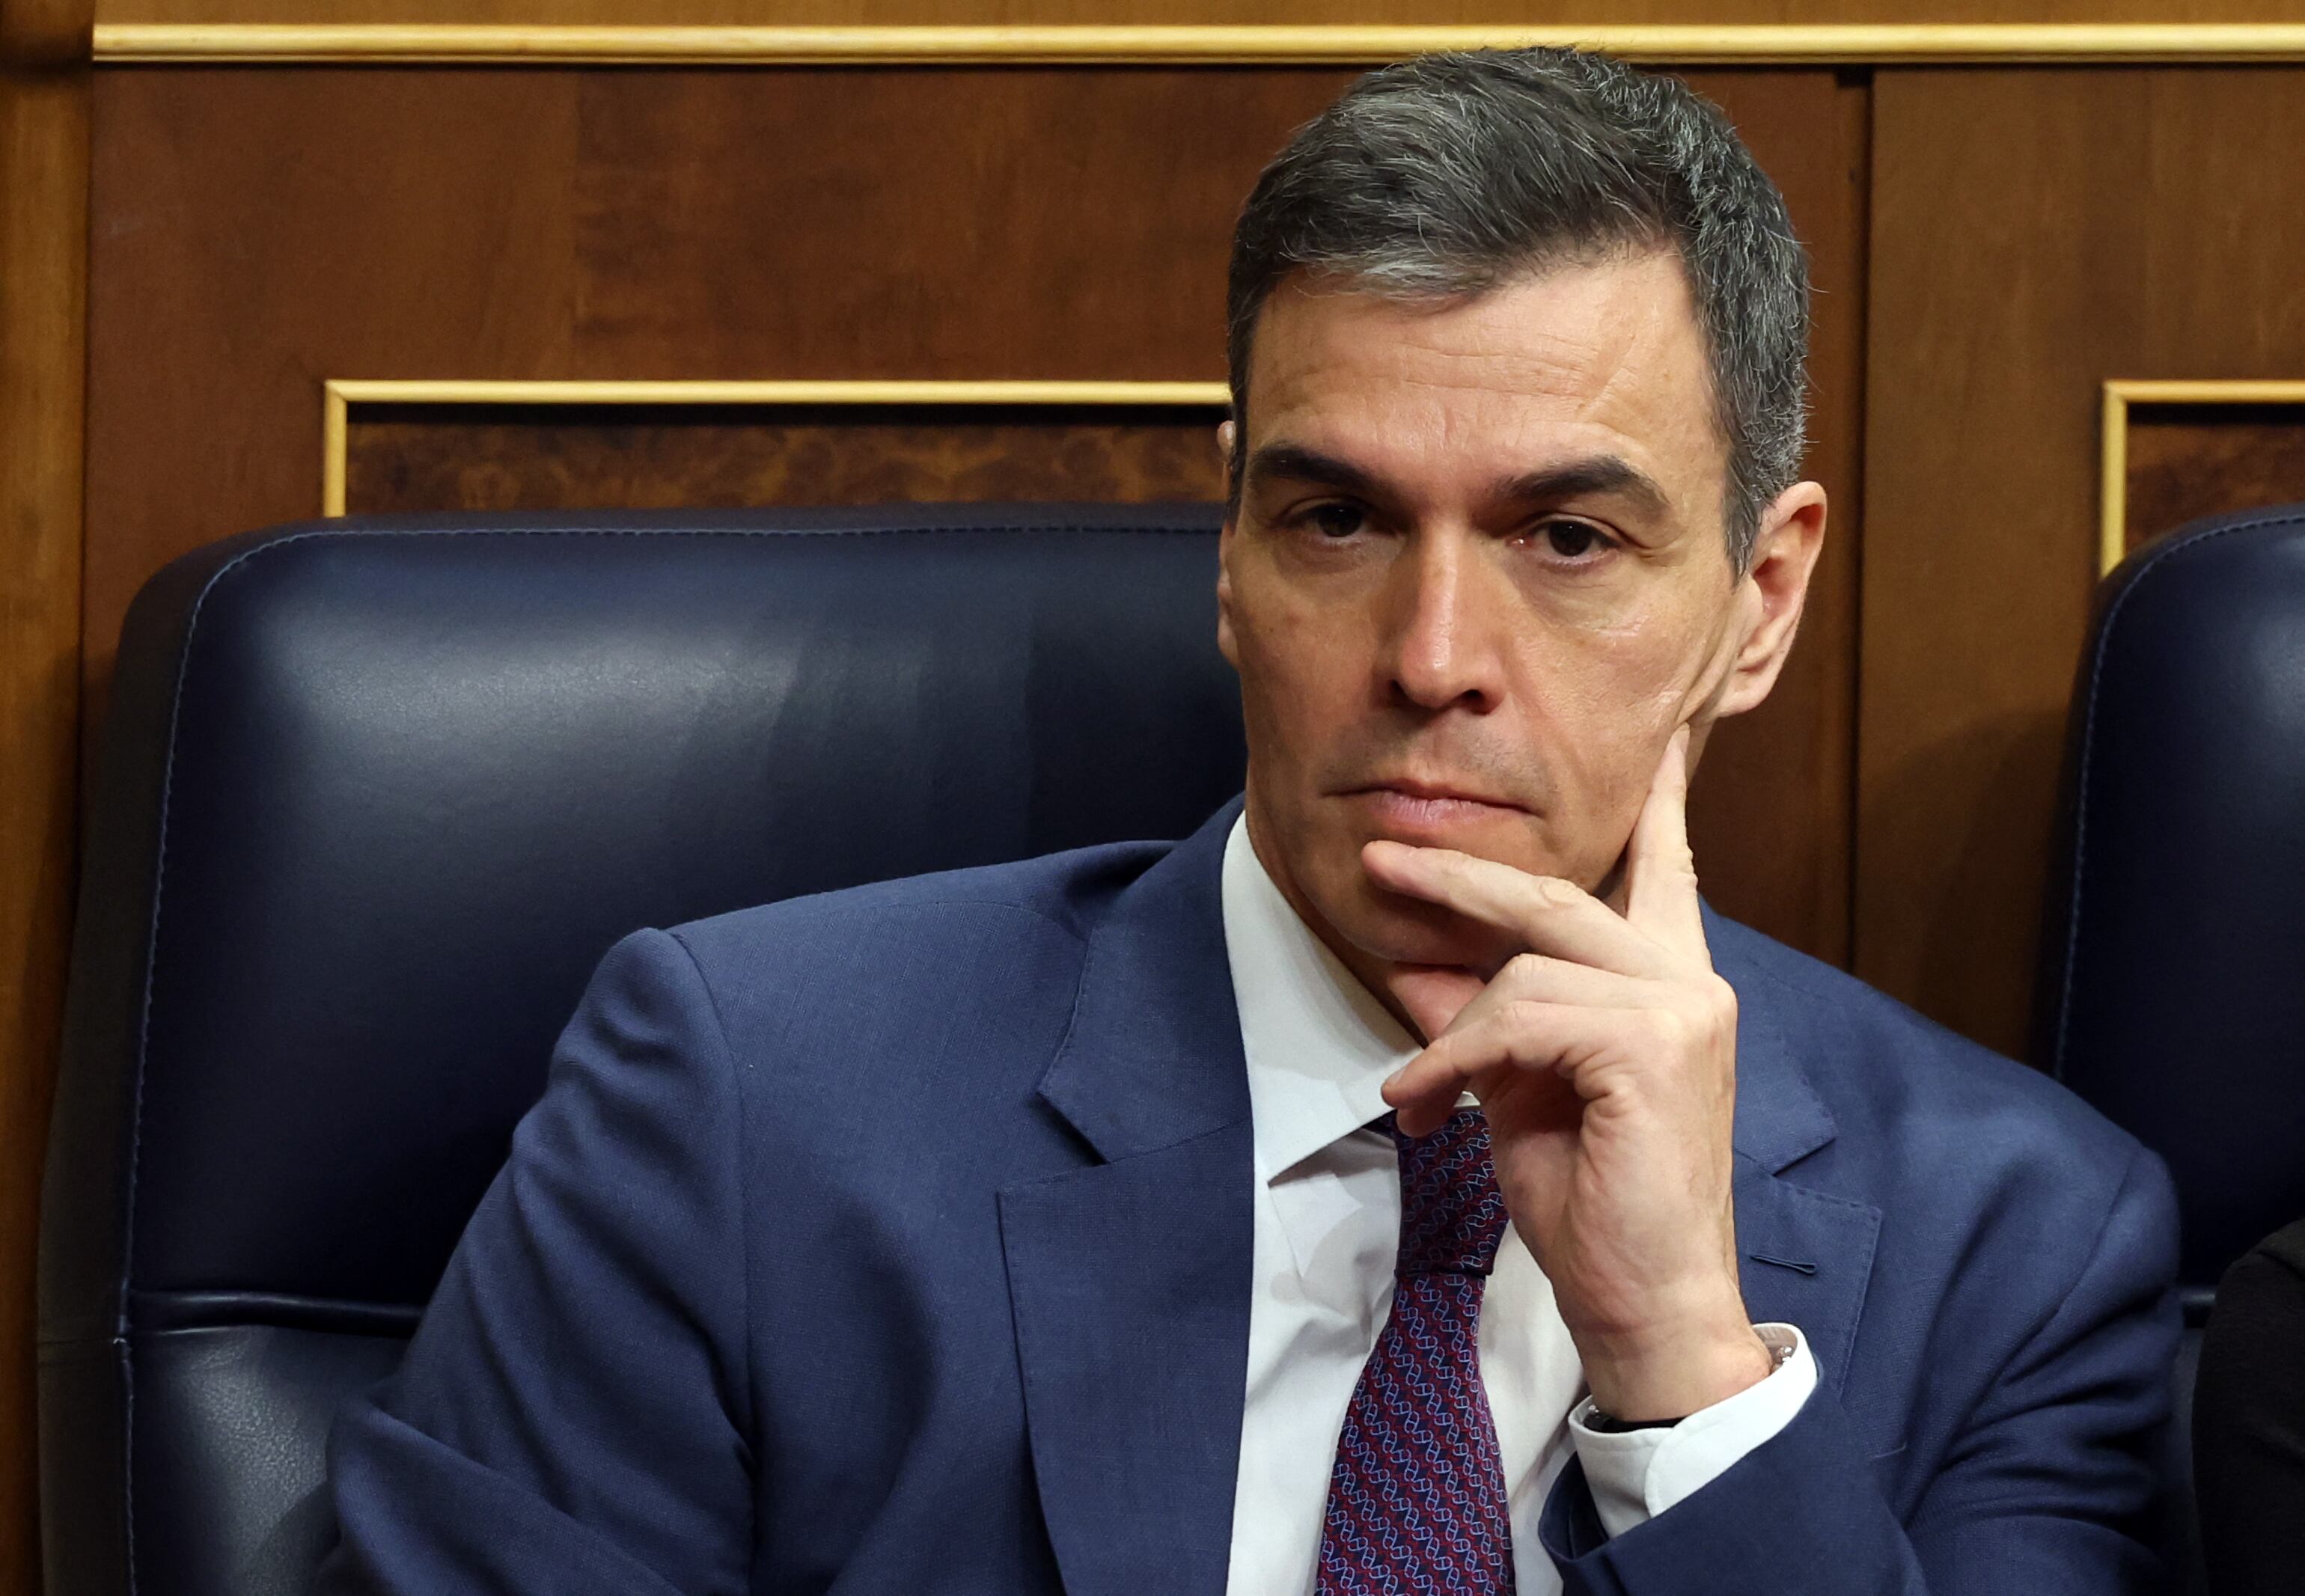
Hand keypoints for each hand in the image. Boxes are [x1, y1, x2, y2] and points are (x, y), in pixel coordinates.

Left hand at [1369, 727, 1772, 1421]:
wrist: (1647, 1303)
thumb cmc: (1594, 1204)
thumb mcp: (1523, 1093)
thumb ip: (1492, 1023)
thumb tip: (1421, 969)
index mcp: (1672, 989)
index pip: (1664, 875)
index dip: (1656, 806)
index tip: (1658, 738)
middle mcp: (1689, 984)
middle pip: (1559, 895)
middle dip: (1460, 878)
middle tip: (1382, 860)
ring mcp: (1680, 1010)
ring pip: (1525, 968)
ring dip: (1449, 1030)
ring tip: (1416, 1093)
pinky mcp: (1650, 1045)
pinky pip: (1518, 1018)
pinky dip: (1455, 1059)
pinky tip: (1425, 1106)